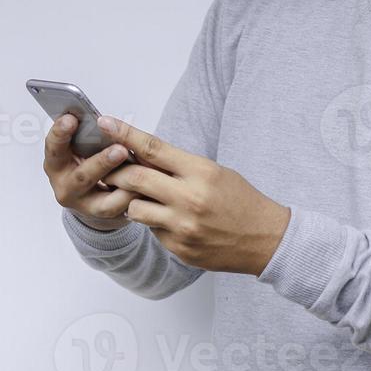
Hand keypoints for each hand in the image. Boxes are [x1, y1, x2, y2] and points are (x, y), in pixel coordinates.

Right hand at [43, 114, 140, 230]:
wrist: (95, 194)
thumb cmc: (89, 160)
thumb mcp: (82, 147)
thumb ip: (90, 135)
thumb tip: (106, 120)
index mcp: (57, 164)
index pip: (54, 148)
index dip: (60, 134)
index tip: (71, 118)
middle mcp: (66, 187)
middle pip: (82, 177)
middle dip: (102, 163)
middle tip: (120, 150)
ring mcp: (85, 205)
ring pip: (104, 201)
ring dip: (126, 185)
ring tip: (142, 171)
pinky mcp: (105, 217)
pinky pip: (123, 209)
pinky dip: (135, 196)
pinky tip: (148, 185)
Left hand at [95, 116, 290, 274]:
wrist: (264, 238)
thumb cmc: (240, 200)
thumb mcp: (215, 172)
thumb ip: (179, 165)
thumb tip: (142, 154)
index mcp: (201, 172)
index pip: (154, 148)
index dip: (125, 134)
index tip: (106, 122)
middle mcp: (189, 198)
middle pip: (135, 177)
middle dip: (118, 172)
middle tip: (110, 169)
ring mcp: (182, 226)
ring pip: (134, 208)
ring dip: (133, 201)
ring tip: (148, 199)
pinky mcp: (179, 248)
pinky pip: (151, 231)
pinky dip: (154, 223)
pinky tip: (173, 221)